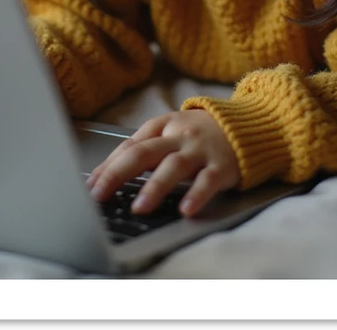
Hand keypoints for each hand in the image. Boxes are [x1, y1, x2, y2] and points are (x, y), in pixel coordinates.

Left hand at [85, 110, 239, 217]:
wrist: (246, 125)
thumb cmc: (200, 134)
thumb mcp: (171, 132)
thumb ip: (145, 148)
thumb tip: (107, 175)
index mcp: (163, 126)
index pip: (129, 145)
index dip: (107, 166)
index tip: (90, 187)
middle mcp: (179, 136)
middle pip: (144, 152)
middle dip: (118, 173)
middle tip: (100, 195)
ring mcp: (200, 150)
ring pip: (174, 166)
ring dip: (154, 187)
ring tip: (139, 207)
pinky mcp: (222, 165)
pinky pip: (207, 181)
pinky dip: (196, 195)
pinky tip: (185, 210)